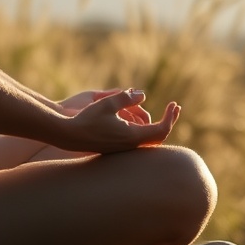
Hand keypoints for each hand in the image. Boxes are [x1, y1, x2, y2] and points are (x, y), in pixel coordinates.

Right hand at [56, 89, 179, 153]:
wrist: (69, 136)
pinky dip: (147, 130)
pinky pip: (140, 142)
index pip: (161, 129)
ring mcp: (124, 149)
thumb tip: (142, 95)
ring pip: (149, 141)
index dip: (171, 117)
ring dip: (158, 125)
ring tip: (163, 112)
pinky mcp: (117, 148)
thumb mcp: (108, 103)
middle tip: (175, 108)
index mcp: (132, 136)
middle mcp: (130, 146)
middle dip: (169, 121)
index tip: (174, 104)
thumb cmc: (87, 119)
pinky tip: (144, 120)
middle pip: (159, 137)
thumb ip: (127, 98)